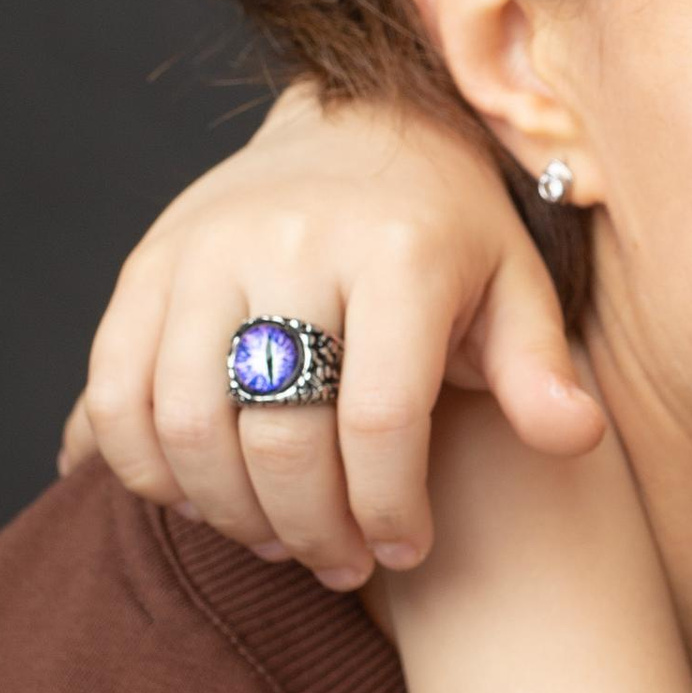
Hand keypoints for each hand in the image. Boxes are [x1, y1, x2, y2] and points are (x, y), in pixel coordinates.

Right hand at [60, 87, 605, 585]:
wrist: (356, 128)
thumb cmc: (450, 236)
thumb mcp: (514, 288)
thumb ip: (539, 369)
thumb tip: (574, 437)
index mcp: (395, 250)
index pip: (380, 419)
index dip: (387, 508)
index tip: (406, 550)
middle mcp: (288, 241)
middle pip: (278, 435)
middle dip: (311, 526)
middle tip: (340, 564)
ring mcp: (203, 249)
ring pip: (186, 426)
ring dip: (229, 510)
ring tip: (278, 536)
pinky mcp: (145, 265)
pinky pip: (117, 392)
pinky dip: (147, 467)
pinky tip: (204, 497)